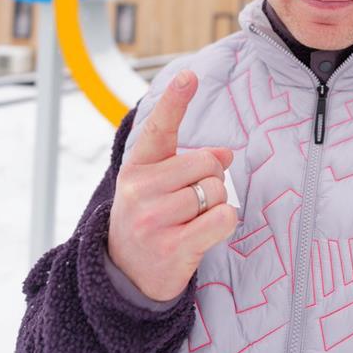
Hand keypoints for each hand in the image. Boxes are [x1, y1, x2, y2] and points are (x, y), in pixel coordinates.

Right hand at [107, 69, 236, 301]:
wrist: (126, 276)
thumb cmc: (150, 220)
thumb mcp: (157, 186)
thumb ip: (188, 163)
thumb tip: (226, 154)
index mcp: (137, 168)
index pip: (159, 128)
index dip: (175, 100)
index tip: (188, 75)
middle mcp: (140, 190)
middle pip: (207, 164)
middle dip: (211, 181)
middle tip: (191, 203)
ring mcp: (154, 219)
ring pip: (217, 192)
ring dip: (216, 206)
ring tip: (191, 222)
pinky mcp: (173, 247)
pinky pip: (223, 219)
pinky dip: (224, 224)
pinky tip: (202, 235)